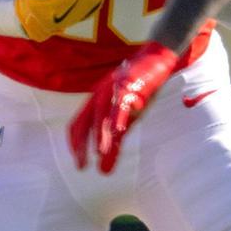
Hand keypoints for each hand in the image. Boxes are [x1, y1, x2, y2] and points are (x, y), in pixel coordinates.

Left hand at [69, 41, 178, 172]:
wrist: (155, 59)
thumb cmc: (139, 90)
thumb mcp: (126, 118)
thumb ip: (115, 143)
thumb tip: (104, 170)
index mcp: (95, 101)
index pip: (77, 125)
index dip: (76, 145)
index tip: (79, 163)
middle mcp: (99, 95)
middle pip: (84, 122)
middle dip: (81, 145)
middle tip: (82, 166)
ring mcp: (112, 90)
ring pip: (102, 114)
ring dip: (100, 134)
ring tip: (100, 152)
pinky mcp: (129, 86)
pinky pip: (121, 102)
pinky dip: (118, 116)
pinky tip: (118, 130)